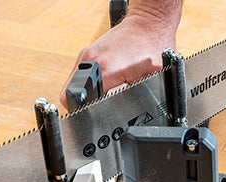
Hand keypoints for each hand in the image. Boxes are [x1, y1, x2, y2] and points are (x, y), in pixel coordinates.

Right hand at [60, 0, 181, 106]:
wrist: (148, 22)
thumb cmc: (153, 44)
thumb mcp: (154, 74)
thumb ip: (142, 94)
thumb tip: (136, 110)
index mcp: (107, 69)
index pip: (80, 101)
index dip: (87, 113)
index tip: (99, 114)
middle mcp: (92, 60)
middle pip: (70, 94)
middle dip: (84, 105)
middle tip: (102, 105)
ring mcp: (87, 55)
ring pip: (72, 85)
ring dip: (85, 93)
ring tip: (104, 91)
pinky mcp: (87, 52)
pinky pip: (79, 75)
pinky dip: (87, 82)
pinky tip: (104, 80)